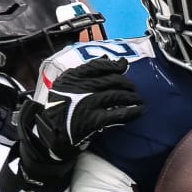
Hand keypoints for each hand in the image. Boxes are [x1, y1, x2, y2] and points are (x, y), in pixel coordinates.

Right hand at [17, 57, 145, 191]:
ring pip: (117, 95)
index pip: (98, 66)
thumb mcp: (66, 84)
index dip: (114, 66)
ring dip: (131, 97)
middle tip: (133, 89)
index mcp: (73, 77)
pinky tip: (139, 111)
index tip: (124, 68)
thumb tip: (108, 59)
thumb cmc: (62, 106)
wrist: (51, 132)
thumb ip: (86, 71)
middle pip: (111, 80)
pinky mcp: (93, 120)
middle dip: (126, 83)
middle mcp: (81, 87)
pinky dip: (131, 112)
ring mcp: (87, 103)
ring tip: (138, 100)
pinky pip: (117, 114)